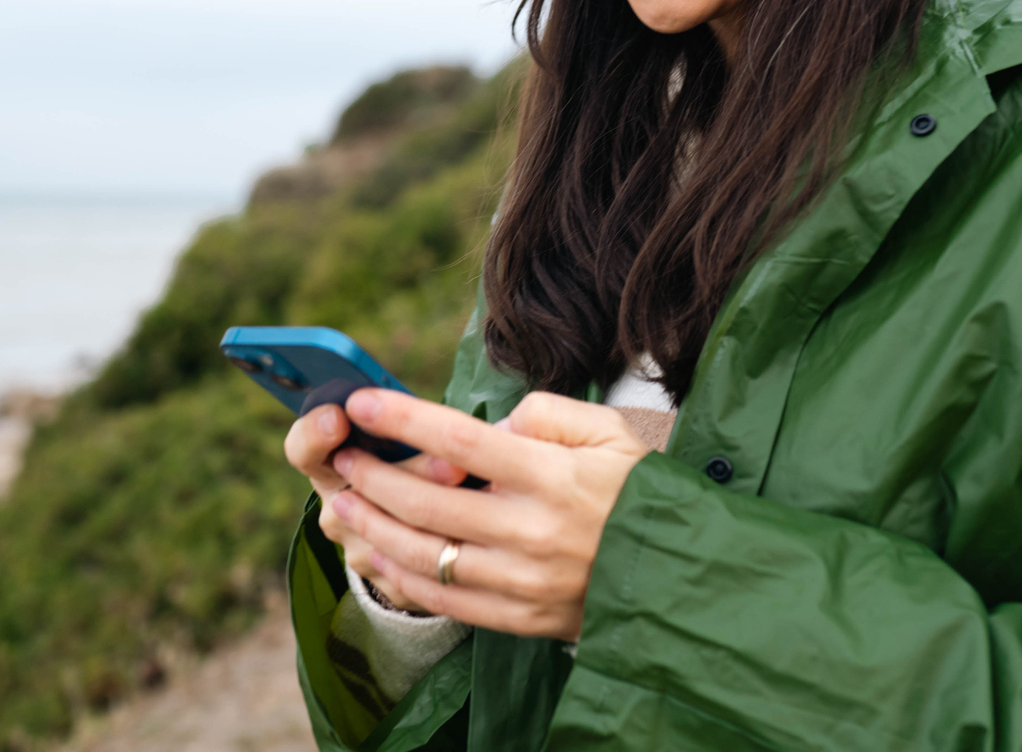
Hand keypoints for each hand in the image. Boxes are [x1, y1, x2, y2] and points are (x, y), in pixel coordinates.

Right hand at [283, 403, 468, 611]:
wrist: (412, 531)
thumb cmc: (405, 463)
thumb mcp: (395, 436)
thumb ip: (411, 417)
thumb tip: (472, 403)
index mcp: (329, 465)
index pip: (302, 449)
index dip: (314, 432)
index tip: (339, 415)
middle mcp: (337, 512)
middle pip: (363, 491)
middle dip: (414, 472)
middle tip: (454, 462)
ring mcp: (360, 552)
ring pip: (400, 533)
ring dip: (445, 512)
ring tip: (482, 493)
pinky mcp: (392, 584)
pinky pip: (424, 567)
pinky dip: (457, 546)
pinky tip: (490, 533)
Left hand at [327, 389, 648, 640]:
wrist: (679, 576)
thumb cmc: (637, 493)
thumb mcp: (608, 433)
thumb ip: (546, 414)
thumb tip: (492, 424)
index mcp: (552, 477)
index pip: (461, 439)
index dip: (404, 419)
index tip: (363, 402)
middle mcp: (532, 531)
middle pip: (428, 501)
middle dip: (373, 476)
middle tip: (344, 456)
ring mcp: (523, 581)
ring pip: (425, 554)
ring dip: (374, 526)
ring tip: (343, 503)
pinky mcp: (520, 618)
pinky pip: (445, 600)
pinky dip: (401, 576)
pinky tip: (375, 553)